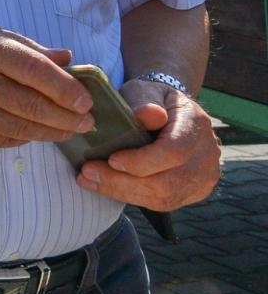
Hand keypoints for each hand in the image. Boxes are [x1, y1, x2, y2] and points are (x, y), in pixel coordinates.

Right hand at [0, 21, 94, 147]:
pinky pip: (2, 140)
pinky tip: (38, 134)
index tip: (85, 100)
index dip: (65, 87)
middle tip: (87, 121)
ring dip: (52, 132)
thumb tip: (66, 57)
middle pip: (32, 104)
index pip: (34, 70)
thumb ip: (25, 45)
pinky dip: (26, 139)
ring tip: (71, 130)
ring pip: (21, 128)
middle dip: (67, 116)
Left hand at [78, 80, 221, 209]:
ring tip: (90, 181)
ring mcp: (204, 176)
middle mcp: (206, 154)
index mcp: (196, 124)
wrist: (171, 111)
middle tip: (87, 173)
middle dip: (122, 182)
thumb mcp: (146, 90)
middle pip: (167, 182)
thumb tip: (147, 114)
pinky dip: (133, 197)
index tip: (111, 160)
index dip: (142, 161)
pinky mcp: (195, 191)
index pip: (174, 152)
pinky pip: (164, 203)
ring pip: (164, 198)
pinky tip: (108, 187)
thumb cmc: (152, 99)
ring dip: (122, 192)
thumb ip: (145, 100)